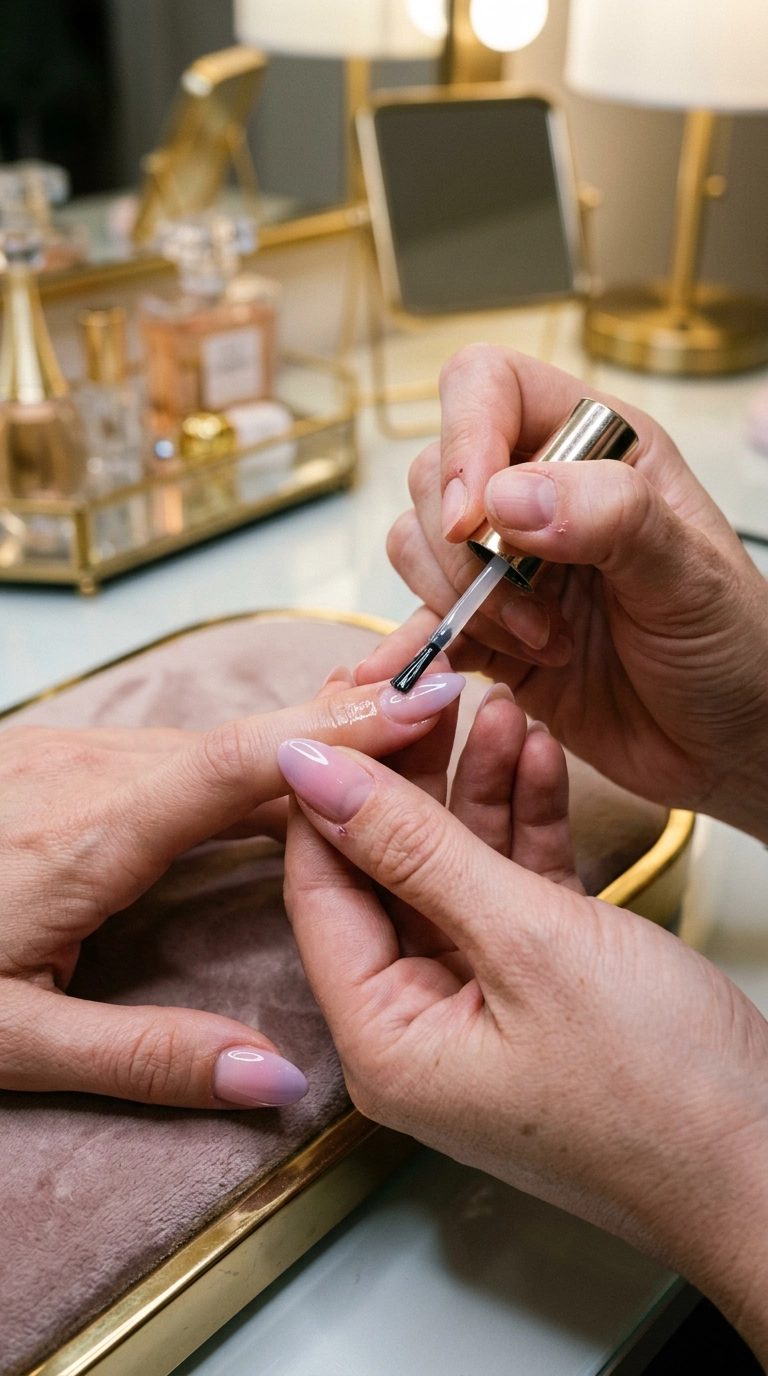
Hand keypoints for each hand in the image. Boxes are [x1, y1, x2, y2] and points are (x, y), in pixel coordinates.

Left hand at [0, 668, 462, 1108]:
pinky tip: (294, 760)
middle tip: (451, 697)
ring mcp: (76, 751)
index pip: (244, 766)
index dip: (343, 733)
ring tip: (402, 722)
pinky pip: (183, 747)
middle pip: (248, 737)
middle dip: (351, 716)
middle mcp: (94, 771)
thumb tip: (276, 1078)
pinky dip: (254, 749)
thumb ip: (150, 1058)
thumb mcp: (14, 1040)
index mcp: (93, 836)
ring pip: (218, 739)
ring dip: (308, 732)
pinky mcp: (66, 753)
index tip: (426, 704)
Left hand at [281, 711, 767, 1365]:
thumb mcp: (527, 942)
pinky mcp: (539, 986)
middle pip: (386, 871)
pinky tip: (535, 758)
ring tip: (497, 705)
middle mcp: (418, 1024)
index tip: (346, 703)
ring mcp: (480, 1004)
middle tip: (429, 694)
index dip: (328, 789)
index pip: (319, 888)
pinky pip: (510, 890)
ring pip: (454, 870)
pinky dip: (525, 826)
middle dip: (415, 776)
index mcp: (383, 1037)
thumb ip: (416, 847)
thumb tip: (314, 773)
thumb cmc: (660, 1091)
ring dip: (478, 788)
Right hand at [360, 346, 767, 839]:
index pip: (488, 387)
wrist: (725, 747)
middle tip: (540, 616)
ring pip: (418, 544)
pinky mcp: (484, 628)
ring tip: (544, 646)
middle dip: (468, 552)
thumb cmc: (733, 647)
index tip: (470, 520)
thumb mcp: (690, 575)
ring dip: (464, 603)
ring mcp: (506, 561)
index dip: (464, 440)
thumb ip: (611, 518)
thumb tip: (502, 495)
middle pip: (436, 473)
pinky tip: (470, 674)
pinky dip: (430, 645)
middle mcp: (540, 490)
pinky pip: (420, 617)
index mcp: (597, 443)